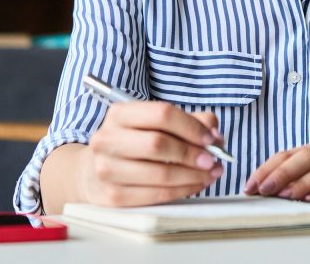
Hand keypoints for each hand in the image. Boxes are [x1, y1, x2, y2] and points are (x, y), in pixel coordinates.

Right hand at [77, 101, 225, 206]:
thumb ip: (191, 122)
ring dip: (192, 176)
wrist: (95, 171)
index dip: (191, 126)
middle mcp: (108, 139)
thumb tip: (215, 135)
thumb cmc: (135, 143)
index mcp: (120, 114)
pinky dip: (182, 191)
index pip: (162, 114)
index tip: (211, 138)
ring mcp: (107, 169)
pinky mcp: (112, 196)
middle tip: (213, 160)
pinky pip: (155, 195)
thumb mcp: (157, 124)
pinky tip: (195, 185)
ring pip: (159, 173)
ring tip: (210, 174)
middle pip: (158, 144)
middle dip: (192, 153)